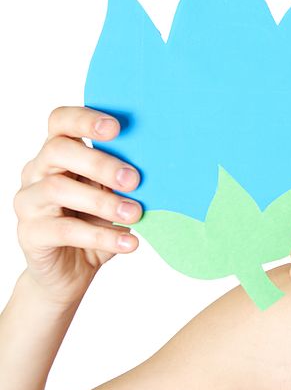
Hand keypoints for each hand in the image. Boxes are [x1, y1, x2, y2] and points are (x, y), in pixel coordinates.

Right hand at [14, 106, 142, 306]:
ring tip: (135, 213)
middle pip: (58, 150)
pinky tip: (129, 241)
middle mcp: (37, 171)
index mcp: (59, 153)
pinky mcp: (29, 233)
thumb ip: (123, 178)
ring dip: (103, 201)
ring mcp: (28, 201)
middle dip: (100, 162)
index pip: (60, 121)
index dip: (84, 119)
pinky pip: (64, 230)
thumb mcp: (113, 195)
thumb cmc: (95, 222)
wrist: (71, 270)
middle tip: (134, 180)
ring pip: (58, 188)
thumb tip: (162, 167)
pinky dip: (101, 235)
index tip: (116, 128)